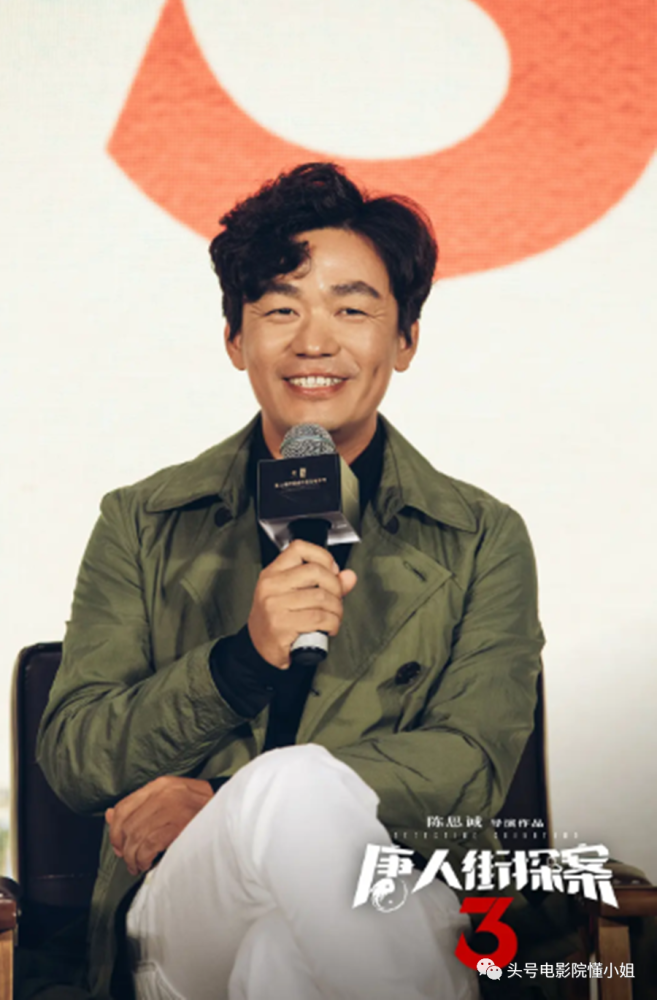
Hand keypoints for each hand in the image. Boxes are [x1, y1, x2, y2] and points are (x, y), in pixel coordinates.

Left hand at [105, 776, 213, 875]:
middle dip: (123, 848)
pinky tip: (147, 864)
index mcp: (160, 785)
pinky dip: (143, 858)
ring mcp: (171, 808)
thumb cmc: (200, 808)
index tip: (118, 845)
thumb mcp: (169, 798)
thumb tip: (109, 815)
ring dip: (133, 857)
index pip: (124, 806)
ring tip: (138, 866)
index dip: (115, 830)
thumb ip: (140, 806)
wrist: (231, 810)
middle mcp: (163, 794)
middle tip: (128, 860)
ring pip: (136, 837)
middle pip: (128, 825)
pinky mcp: (178, 826)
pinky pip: (149, 846)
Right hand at [248, 538, 356, 668]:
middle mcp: (271, 586)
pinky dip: (332, 624)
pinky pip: (319, 618)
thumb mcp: (294, 595)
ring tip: (333, 616)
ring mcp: (274, 605)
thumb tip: (349, 576)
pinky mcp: (281, 625)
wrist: (261, 648)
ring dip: (336, 610)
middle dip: (335, 587)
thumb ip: (324, 583)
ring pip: (321, 597)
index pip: (299, 548)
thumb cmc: (278, 619)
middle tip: (336, 599)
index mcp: (273, 573)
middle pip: (316, 571)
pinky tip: (328, 627)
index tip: (332, 570)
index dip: (323, 556)